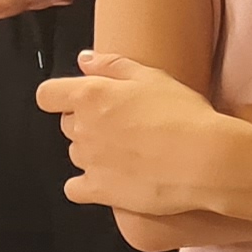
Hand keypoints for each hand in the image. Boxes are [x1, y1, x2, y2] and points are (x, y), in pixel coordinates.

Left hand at [40, 49, 251, 217]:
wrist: (204, 159)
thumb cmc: (182, 113)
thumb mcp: (151, 76)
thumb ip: (111, 65)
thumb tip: (83, 60)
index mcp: (90, 95)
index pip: (47, 95)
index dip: (60, 97)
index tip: (78, 100)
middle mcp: (82, 128)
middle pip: (65, 125)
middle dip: (86, 123)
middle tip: (120, 124)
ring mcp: (88, 161)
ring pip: (76, 154)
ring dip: (93, 152)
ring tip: (127, 152)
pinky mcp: (98, 191)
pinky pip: (75, 188)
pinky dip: (86, 185)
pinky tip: (110, 179)